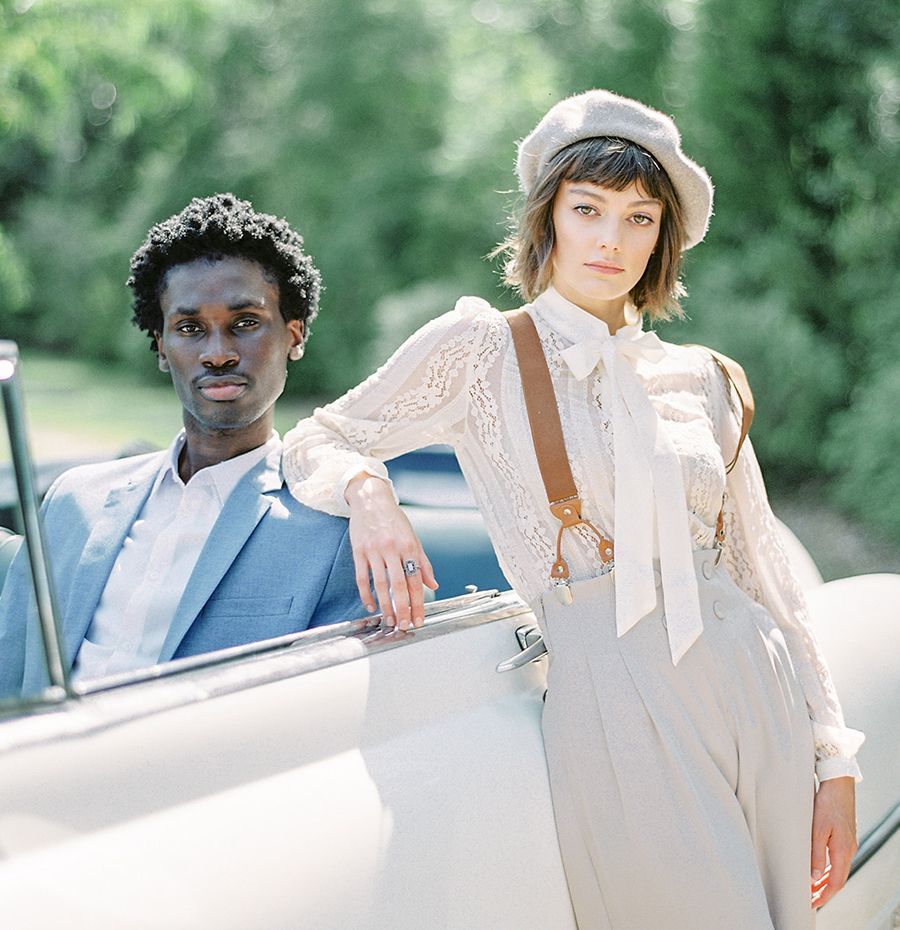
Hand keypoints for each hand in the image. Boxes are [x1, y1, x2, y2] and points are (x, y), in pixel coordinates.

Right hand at [345, 473, 437, 628]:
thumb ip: (423, 563)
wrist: (371, 499)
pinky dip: (365, 594)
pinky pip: (362, 577)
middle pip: (399, 585)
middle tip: (403, 626)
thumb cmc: (393, 520)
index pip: (416, 580)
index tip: (418, 619)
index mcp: (409, 547)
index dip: (418, 602)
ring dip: (385, 605)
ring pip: (380, 583)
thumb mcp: (413, 538)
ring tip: (388, 620)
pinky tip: (370, 605)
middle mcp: (393, 549)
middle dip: (403, 608)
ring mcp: (374, 550)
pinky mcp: (359, 551)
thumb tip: (433, 584)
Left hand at [810, 775, 856, 908]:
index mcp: (843, 851)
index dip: (824, 895)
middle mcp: (849, 850)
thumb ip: (815, 854)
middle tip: (811, 899)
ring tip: (813, 888)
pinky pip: (838, 859)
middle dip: (825, 891)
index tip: (813, 903)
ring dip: (827, 880)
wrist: (838, 784)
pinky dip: (829, 868)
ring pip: (839, 869)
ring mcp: (849, 843)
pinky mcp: (846, 836)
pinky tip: (820, 869)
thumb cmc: (826, 804)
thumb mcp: (817, 829)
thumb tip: (813, 878)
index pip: (836, 882)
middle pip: (839, 878)